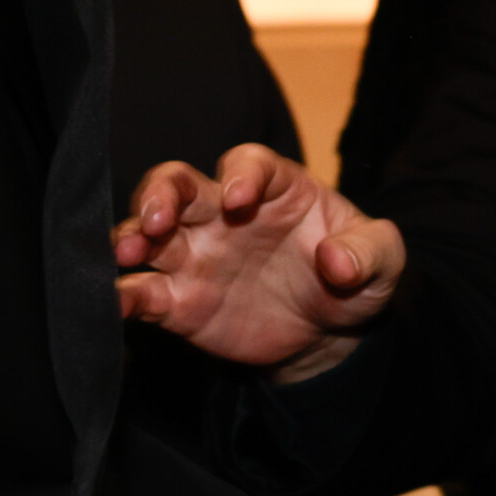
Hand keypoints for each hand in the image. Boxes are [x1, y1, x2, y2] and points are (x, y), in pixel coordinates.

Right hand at [114, 146, 405, 376]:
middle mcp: (223, 213)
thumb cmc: (354, 277)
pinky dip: (123, 297)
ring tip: (125, 254)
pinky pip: (144, 293)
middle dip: (162, 195)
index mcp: (274, 187)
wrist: (328, 332)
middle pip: (179, 184)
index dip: (238, 174)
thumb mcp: (383, 260)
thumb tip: (337, 262)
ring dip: (131, 236)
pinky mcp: (181, 302)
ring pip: (149, 230)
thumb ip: (370, 252)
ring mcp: (197, 255)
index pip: (246, 163)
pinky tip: (112, 304)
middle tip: (158, 220)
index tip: (237, 198)